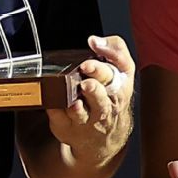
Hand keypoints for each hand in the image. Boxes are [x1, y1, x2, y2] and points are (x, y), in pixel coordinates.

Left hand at [45, 34, 135, 165]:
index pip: (116, 74)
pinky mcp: (68, 127)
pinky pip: (60, 120)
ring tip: (76, 99)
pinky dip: (57, 113)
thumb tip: (95, 40)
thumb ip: (114, 50)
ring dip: (78, 107)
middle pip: (100, 97)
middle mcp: (104, 105)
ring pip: (82, 114)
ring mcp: (86, 120)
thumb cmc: (109, 96)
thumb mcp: (121, 72)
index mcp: (118, 87)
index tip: (92, 53)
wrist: (103, 136)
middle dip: (93, 87)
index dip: (104, 63)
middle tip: (86, 74)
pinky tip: (56, 106)